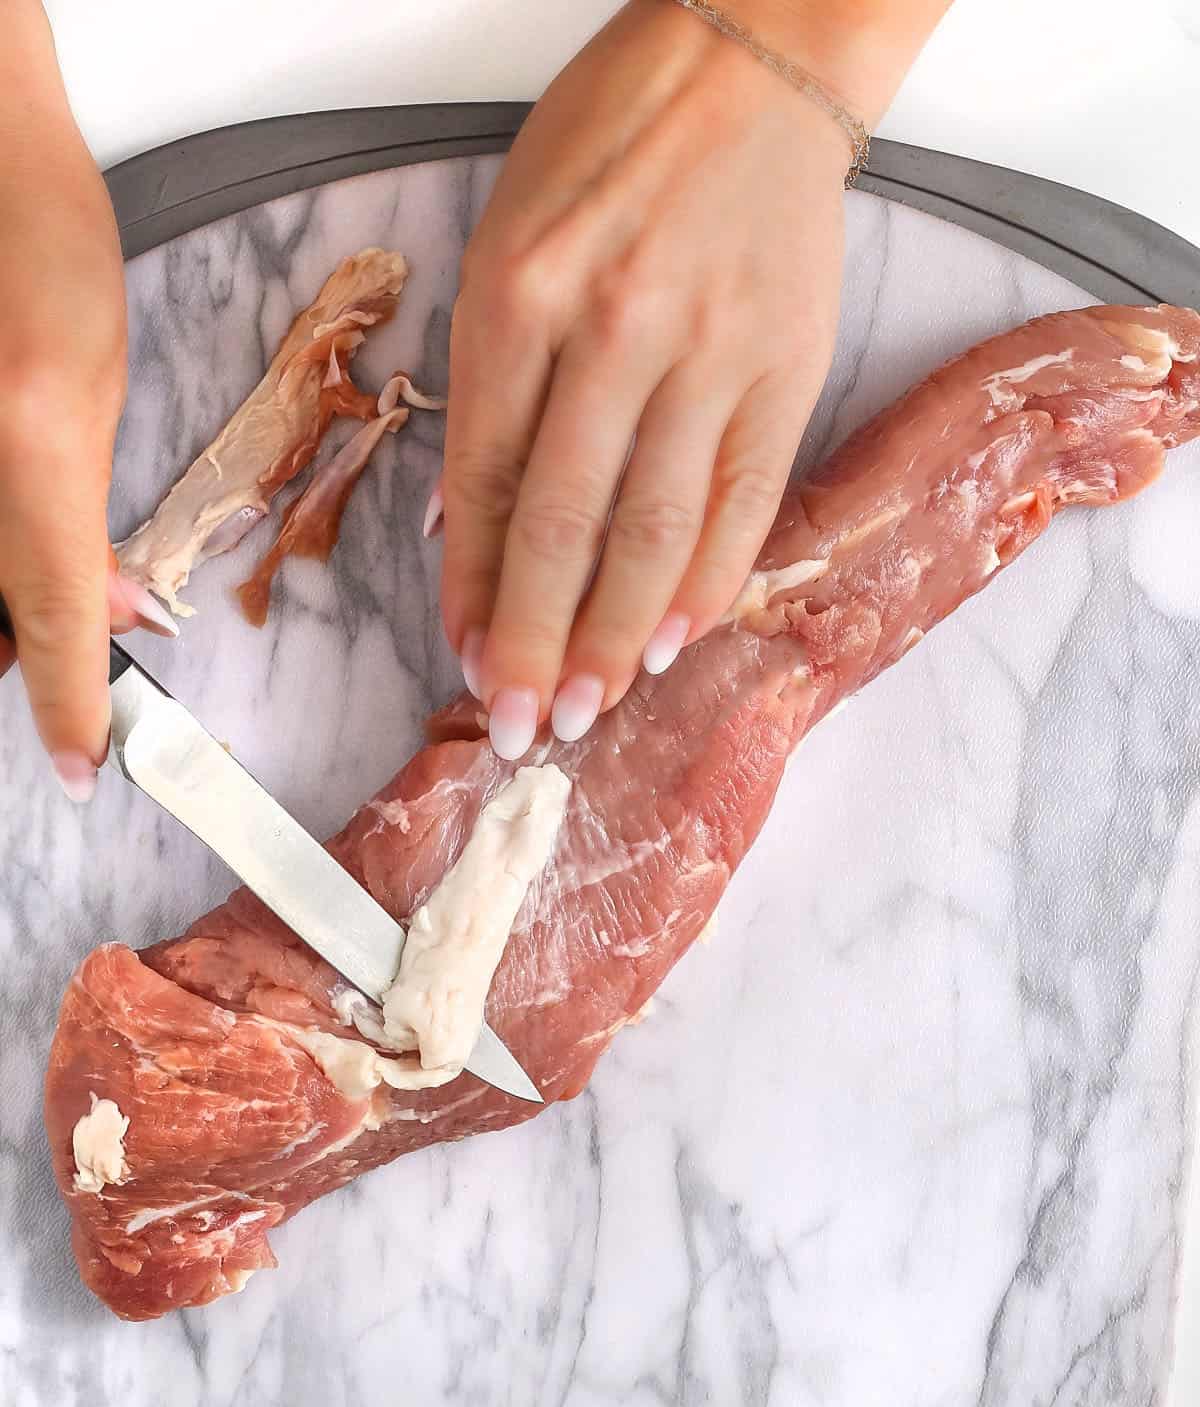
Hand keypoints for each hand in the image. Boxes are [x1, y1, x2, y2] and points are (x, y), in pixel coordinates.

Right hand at [0, 2, 172, 802]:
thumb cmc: (39, 251)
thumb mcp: (87, 398)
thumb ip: (83, 519)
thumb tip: (107, 614)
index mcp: (27, 438)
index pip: (52, 611)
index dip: (66, 702)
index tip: (79, 764)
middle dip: (23, 649)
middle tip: (67, 653)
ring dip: (2, 610)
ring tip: (35, 558)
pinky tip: (11, 524)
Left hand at [441, 0, 869, 758]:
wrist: (751, 68)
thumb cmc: (610, 148)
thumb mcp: (508, 239)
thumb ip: (489, 382)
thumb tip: (466, 527)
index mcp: (520, 292)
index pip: (483, 479)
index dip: (469, 587)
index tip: (464, 660)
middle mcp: (613, 328)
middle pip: (563, 525)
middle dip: (533, 641)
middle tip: (521, 725)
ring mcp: (708, 353)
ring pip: (654, 531)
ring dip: (614, 635)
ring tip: (587, 705)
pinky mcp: (786, 370)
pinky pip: (743, 504)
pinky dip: (706, 584)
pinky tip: (673, 641)